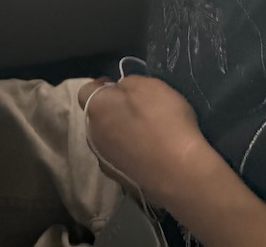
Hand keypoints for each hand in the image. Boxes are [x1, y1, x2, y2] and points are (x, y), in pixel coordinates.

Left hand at [78, 75, 217, 208]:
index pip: (86, 91)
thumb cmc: (164, 121)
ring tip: (145, 136)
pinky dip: (130, 155)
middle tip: (136, 110)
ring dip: (120, 135)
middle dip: (111, 111)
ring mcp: (105, 162)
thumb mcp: (150, 85)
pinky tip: (149, 156)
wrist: (179, 173)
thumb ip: (128, 84)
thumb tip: (120, 90)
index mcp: (96, 108)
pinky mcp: (119, 182)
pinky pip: (120, 161)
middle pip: (97, 118)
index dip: (101, 86)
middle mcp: (93, 136)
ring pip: (107, 141)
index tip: (117, 85)